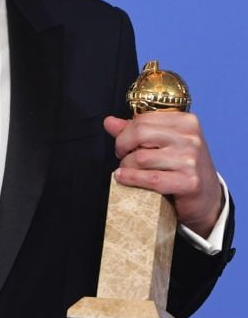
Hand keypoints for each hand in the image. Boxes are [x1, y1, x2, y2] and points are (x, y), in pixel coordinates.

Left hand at [103, 112, 222, 238]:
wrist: (207, 198)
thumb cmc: (183, 167)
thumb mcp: (164, 144)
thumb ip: (137, 131)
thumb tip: (109, 122)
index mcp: (186, 121)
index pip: (143, 119)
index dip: (126, 133)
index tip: (124, 145)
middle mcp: (190, 138)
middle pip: (139, 133)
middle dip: (123, 146)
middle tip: (122, 157)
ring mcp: (191, 160)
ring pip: (141, 158)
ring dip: (127, 166)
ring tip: (128, 171)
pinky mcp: (189, 182)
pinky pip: (150, 178)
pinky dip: (131, 179)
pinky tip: (123, 178)